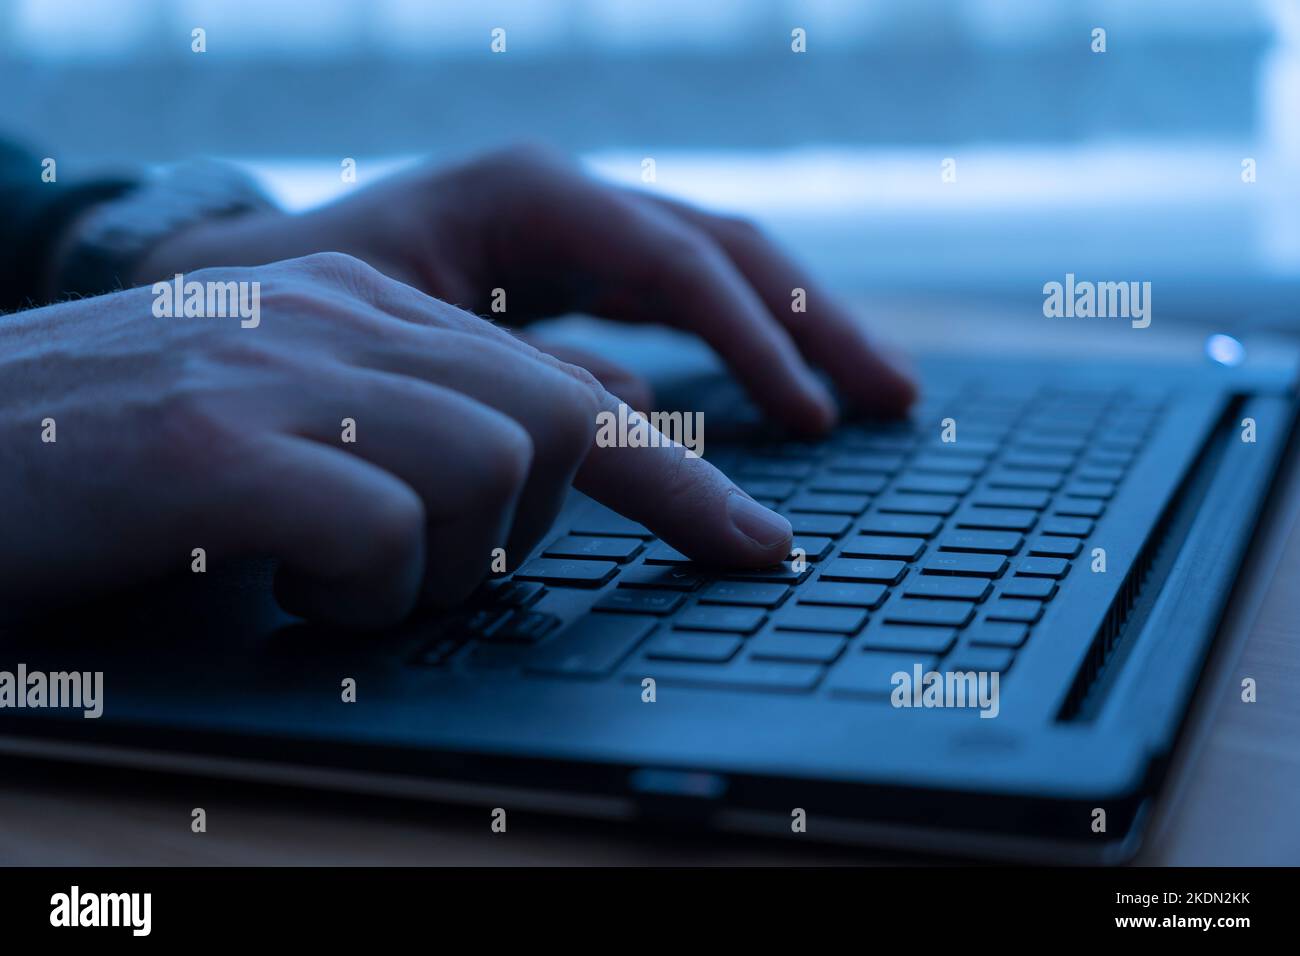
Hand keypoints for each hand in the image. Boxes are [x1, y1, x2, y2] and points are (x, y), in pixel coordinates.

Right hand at [2, 254, 793, 627]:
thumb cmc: (117, 465)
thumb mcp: (289, 429)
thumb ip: (408, 429)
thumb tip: (527, 483)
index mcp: (364, 304)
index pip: (577, 383)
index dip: (683, 479)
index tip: (761, 549)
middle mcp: (339, 314)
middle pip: (561, 422)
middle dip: (544, 528)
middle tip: (440, 574)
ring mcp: (279, 370)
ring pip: (492, 472)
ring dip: (437, 569)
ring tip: (330, 584)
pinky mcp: (213, 442)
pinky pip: (380, 528)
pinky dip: (356, 592)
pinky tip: (282, 594)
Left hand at [133, 145, 915, 431]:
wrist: (238, 286)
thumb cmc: (302, 313)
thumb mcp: (403, 341)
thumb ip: (521, 373)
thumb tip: (634, 408)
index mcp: (532, 197)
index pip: (681, 264)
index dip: (756, 342)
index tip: (812, 420)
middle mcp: (567, 199)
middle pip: (729, 248)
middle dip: (816, 322)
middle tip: (895, 398)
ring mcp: (574, 230)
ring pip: (720, 265)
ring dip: (802, 327)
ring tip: (875, 391)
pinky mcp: (571, 269)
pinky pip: (682, 297)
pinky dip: (742, 340)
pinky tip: (784, 386)